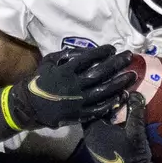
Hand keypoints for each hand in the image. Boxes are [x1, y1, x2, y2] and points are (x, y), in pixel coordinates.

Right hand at [4, 44, 134, 130]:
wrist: (29, 106)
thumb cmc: (40, 81)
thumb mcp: (49, 62)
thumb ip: (66, 55)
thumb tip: (85, 51)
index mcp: (65, 71)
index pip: (88, 58)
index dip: (102, 52)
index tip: (113, 48)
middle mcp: (74, 85)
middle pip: (100, 73)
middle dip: (116, 64)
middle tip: (129, 56)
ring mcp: (78, 101)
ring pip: (104, 91)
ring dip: (119, 82)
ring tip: (132, 75)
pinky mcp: (79, 114)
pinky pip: (99, 108)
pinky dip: (112, 102)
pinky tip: (122, 95)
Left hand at [82, 92, 161, 162]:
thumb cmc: (132, 156)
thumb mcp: (136, 131)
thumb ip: (135, 110)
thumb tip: (134, 92)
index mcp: (93, 130)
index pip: (91, 105)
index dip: (100, 93)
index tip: (110, 84)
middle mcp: (89, 136)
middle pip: (92, 112)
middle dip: (102, 101)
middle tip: (112, 89)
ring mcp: (93, 144)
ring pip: (96, 122)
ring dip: (104, 112)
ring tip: (115, 100)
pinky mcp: (99, 149)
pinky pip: (100, 129)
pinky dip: (106, 121)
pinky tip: (116, 117)